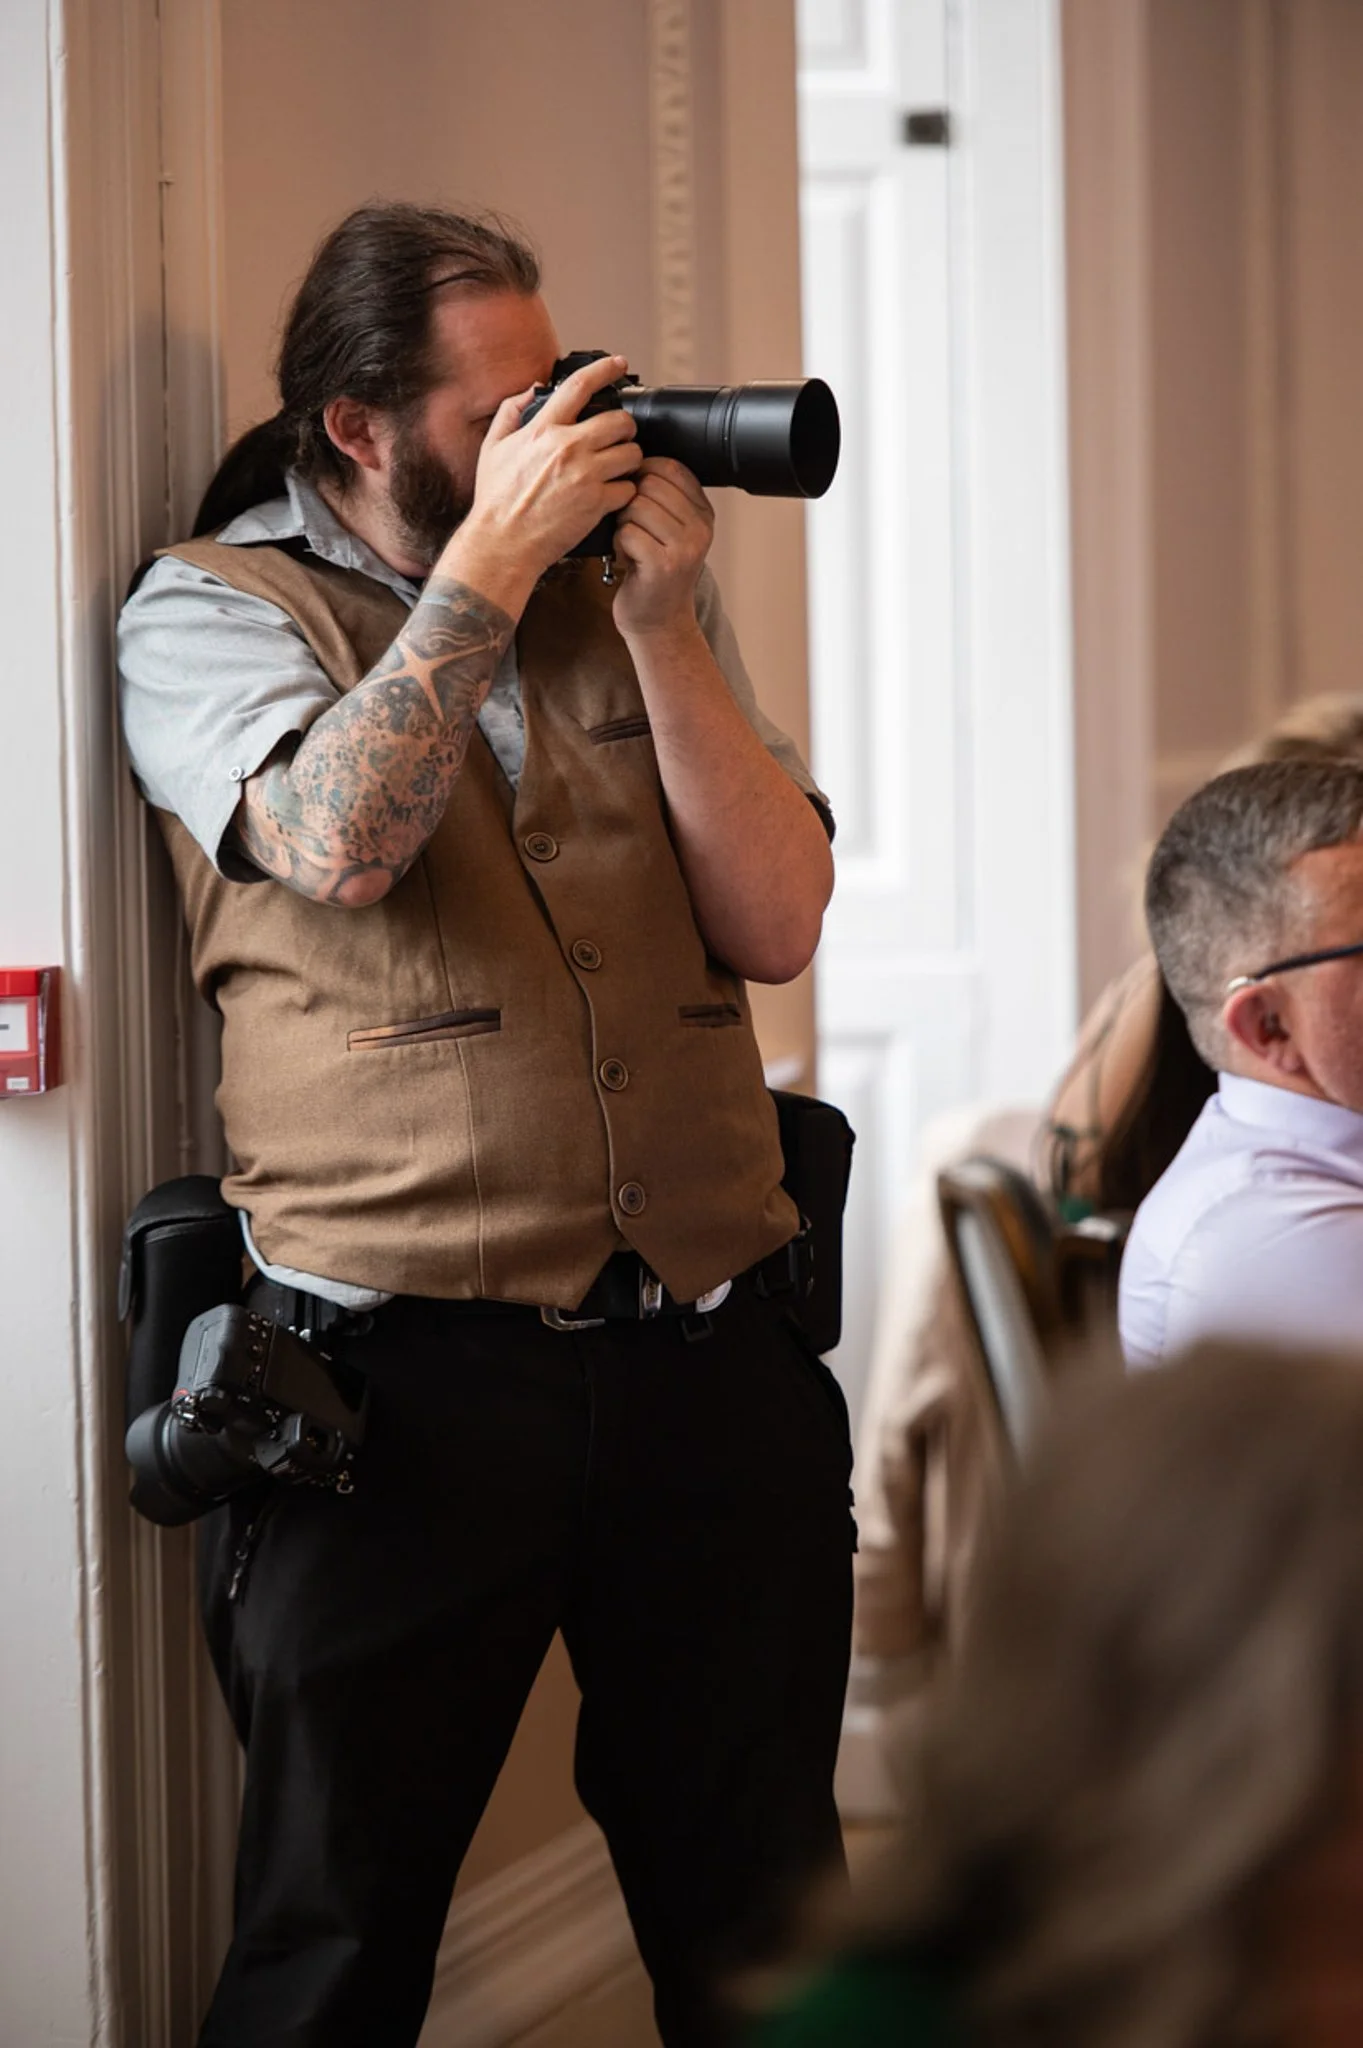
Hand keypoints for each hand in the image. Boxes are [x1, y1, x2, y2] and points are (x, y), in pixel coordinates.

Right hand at [460, 354, 641, 583]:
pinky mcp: (597, 504)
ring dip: (629, 460)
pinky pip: (629, 488)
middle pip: (621, 421)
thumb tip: (530, 390)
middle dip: (625, 427)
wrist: (503, 544)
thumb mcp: (492, 448)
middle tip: (620, 436)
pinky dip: (625, 492)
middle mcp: (568, 447)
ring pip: (632, 454)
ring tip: (617, 468)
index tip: (619, 364)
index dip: (605, 370)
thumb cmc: (496, 500)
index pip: (580, 386)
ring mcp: (585, 475)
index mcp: (543, 429)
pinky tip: (612, 496)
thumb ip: (510, 412)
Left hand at [611, 458, 714, 640]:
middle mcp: (700, 528)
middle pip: (649, 484)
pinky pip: (627, 532)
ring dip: (623, 524)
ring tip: (633, 544)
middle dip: (630, 502)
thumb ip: (663, 498)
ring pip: (636, 506)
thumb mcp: (670, 530)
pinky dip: (619, 544)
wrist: (658, 621)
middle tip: (634, 527)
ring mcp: (684, 548)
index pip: (671, 467)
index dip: (643, 474)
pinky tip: (629, 559)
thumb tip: (633, 460)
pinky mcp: (663, 565)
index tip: (636, 497)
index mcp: (703, 512)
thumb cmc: (655, 572)